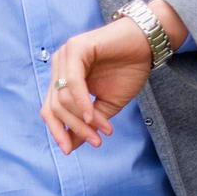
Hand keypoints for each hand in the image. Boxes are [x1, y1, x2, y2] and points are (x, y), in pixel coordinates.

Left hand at [40, 17, 153, 154]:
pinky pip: (72, 82)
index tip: (70, 151)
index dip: (57, 131)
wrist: (147, 44)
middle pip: (55, 107)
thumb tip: (72, 145)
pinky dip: (82, 103)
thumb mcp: (107, 104)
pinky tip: (94, 117)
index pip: (50, 110)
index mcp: (62, 79)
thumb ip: (89, 121)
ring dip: (83, 120)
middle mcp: (58, 67)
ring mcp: (64, 56)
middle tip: (95, 142)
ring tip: (103, 131)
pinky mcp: (75, 48)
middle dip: (74, 129)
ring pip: (63, 98)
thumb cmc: (127, 70)